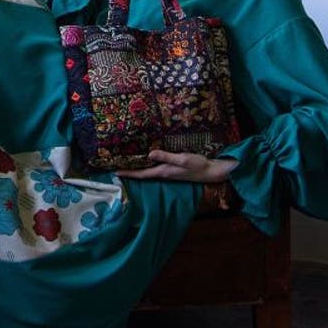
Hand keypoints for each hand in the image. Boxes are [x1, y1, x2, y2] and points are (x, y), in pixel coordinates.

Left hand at [117, 151, 237, 182]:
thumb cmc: (198, 165)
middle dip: (129, 171)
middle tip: (116, 166)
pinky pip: (156, 167)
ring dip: (137, 167)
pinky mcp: (173, 169)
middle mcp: (163, 173)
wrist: (211, 171)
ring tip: (126, 162)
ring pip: (148, 170)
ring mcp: (168, 172)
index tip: (116, 172)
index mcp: (163, 172)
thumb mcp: (183, 159)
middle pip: (142, 173)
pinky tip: (145, 158)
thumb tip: (150, 153)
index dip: (128, 174)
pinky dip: (148, 164)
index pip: (141, 174)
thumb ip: (166, 156)